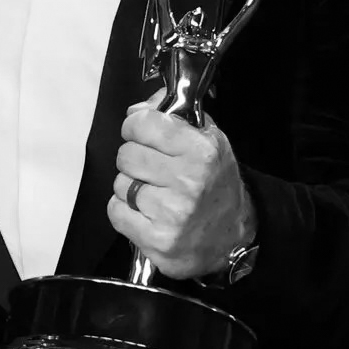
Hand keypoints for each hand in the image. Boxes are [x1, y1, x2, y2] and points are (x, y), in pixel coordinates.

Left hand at [109, 91, 256, 281]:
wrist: (232, 236)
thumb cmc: (215, 185)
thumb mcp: (208, 142)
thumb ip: (173, 118)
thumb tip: (138, 108)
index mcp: (201, 152)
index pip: (143, 123)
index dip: (136, 126)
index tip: (141, 133)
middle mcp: (188, 181)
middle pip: (126, 155)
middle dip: (135, 160)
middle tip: (153, 169)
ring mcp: (171, 213)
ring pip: (119, 184)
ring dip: (131, 188)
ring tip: (156, 194)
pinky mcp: (156, 239)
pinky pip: (116, 211)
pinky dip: (126, 211)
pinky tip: (148, 213)